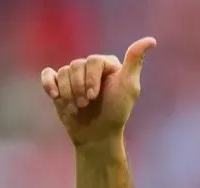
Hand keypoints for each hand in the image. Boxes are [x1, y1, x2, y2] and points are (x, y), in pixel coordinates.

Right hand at [40, 37, 155, 147]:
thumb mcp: (129, 87)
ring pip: (63, 72)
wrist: (97, 135)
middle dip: (79, 88)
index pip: (93, 60)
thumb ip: (135, 62)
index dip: (91, 79)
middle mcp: (91, 66)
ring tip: (77, 108)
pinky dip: (49, 84)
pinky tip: (55, 96)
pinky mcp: (60, 84)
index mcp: (107, 64)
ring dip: (68, 94)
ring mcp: (74, 75)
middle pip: (76, 65)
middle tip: (86, 104)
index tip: (94, 96)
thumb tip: (151, 40)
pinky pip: (48, 74)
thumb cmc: (116, 112)